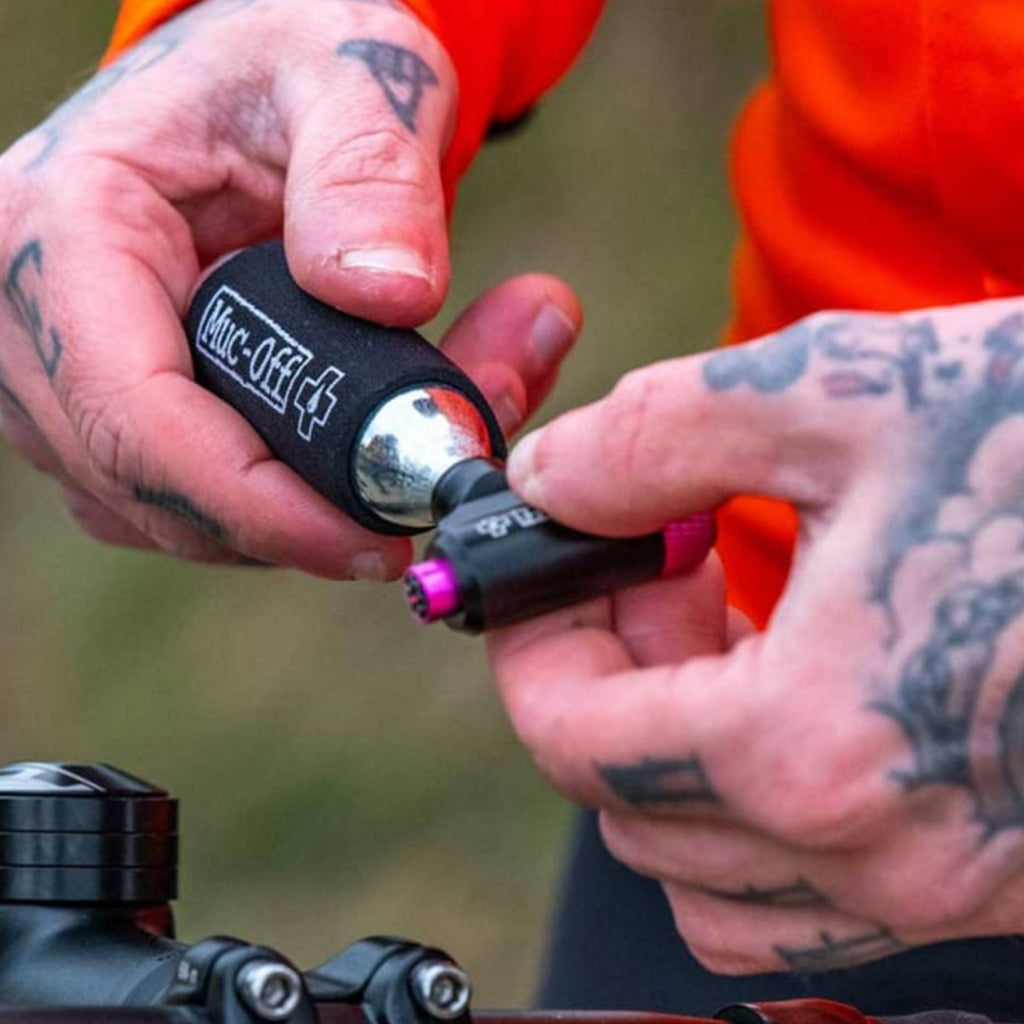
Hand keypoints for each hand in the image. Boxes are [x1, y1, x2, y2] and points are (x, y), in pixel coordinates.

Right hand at [0, 0, 579, 574]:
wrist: (265, 82)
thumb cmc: (295, 57)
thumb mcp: (352, 68)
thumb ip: (373, 166)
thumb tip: (386, 293)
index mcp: (64, 224)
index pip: (134, 412)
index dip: (255, 502)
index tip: (375, 536)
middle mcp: (32, 315)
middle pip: (152, 487)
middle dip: (301, 517)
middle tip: (426, 493)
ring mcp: (66, 375)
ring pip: (174, 513)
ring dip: (304, 513)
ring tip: (419, 438)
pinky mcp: (117, 408)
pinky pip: (191, 501)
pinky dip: (284, 501)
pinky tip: (360, 446)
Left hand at [490, 300, 1023, 972]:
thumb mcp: (840, 393)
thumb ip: (656, 439)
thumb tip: (551, 480)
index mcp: (814, 741)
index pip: (570, 739)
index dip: (531, 647)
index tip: (554, 574)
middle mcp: (877, 854)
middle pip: (626, 809)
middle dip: (603, 684)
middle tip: (652, 576)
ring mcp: (943, 891)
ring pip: (704, 880)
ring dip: (671, 762)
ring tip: (723, 637)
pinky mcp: (993, 887)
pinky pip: (806, 908)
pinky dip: (756, 822)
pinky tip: (798, 700)